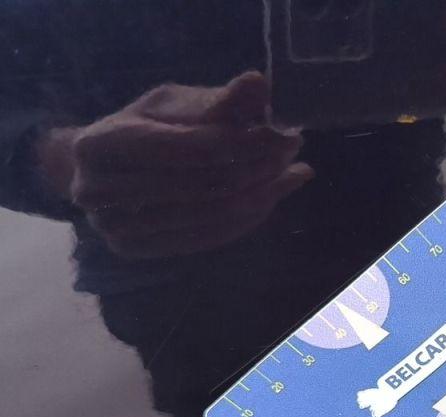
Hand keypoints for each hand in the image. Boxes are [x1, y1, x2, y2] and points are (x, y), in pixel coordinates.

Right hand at [36, 71, 312, 258]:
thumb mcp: (174, 105)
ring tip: (293, 172)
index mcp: (100, 144)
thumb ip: (217, 101)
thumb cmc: (142, 127)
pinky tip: (273, 196)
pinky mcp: (137, 250)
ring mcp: (116, 228)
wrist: (100, 170)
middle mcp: (99, 192)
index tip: (285, 132)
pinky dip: (248, 218)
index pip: (192, 148)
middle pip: (206, 185)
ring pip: (213, 215)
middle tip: (293, 149)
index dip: (245, 141)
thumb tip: (258, 84)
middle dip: (260, 167)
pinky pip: (209, 238)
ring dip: (263, 194)